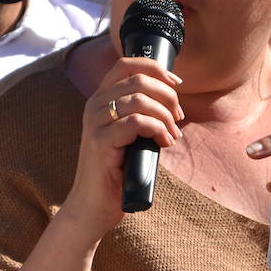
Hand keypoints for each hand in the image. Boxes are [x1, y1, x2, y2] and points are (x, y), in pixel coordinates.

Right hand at [64, 57, 182, 237]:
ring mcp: (95, 123)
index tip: (176, 84)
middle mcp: (94, 106)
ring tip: (171, 135)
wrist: (93, 206)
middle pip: (138, 80)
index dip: (155, 68)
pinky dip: (157, 130)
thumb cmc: (116, 172)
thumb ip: (140, 114)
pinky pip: (137, 123)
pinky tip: (163, 143)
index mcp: (100, 99)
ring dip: (165, 116)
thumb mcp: (129, 135)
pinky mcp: (100, 142)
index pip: (125, 64)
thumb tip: (171, 99)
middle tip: (178, 118)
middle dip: (168, 96)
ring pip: (140, 100)